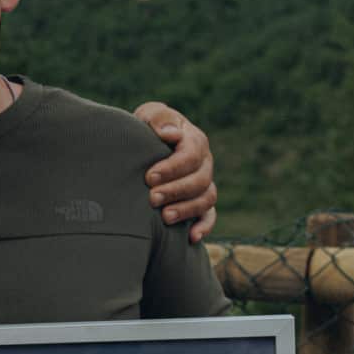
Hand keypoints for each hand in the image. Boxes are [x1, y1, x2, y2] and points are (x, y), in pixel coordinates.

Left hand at [132, 101, 218, 243]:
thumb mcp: (148, 116)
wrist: (143, 147)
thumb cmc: (145, 129)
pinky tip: (191, 237)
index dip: (172, 167)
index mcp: (194, 140)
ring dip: (187, 209)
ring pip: (206, 199)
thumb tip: (171, 133)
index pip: (191, 155)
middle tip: (152, 198)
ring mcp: (204, 183)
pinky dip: (204, 227)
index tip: (149, 176)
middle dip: (176, 190)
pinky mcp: (201, 202)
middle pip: (200, 180)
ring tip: (165, 217)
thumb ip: (160, 118)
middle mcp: (204, 163)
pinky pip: (210, 216)